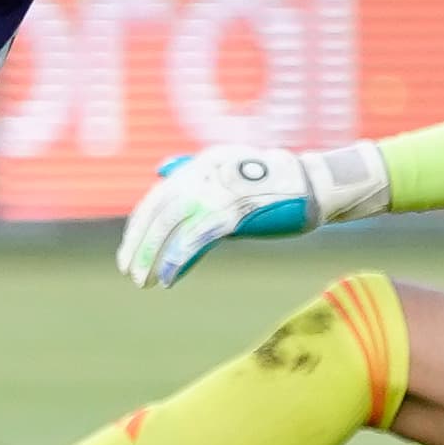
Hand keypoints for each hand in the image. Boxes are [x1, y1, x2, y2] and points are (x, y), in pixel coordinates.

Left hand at [119, 144, 321, 285]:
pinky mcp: (236, 211)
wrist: (314, 185)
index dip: (139, 226)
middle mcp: (205, 172)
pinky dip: (178, 259)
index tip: (129, 251)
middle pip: (160, 211)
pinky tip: (168, 278)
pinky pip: (197, 237)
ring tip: (143, 280)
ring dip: (153, 255)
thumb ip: (198, 180)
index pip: (158, 197)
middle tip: (129, 270)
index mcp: (202, 164)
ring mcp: (220, 191)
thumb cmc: (275, 185)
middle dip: (140, 244)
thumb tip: (162, 172)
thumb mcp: (231, 173)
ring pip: (172, 225)